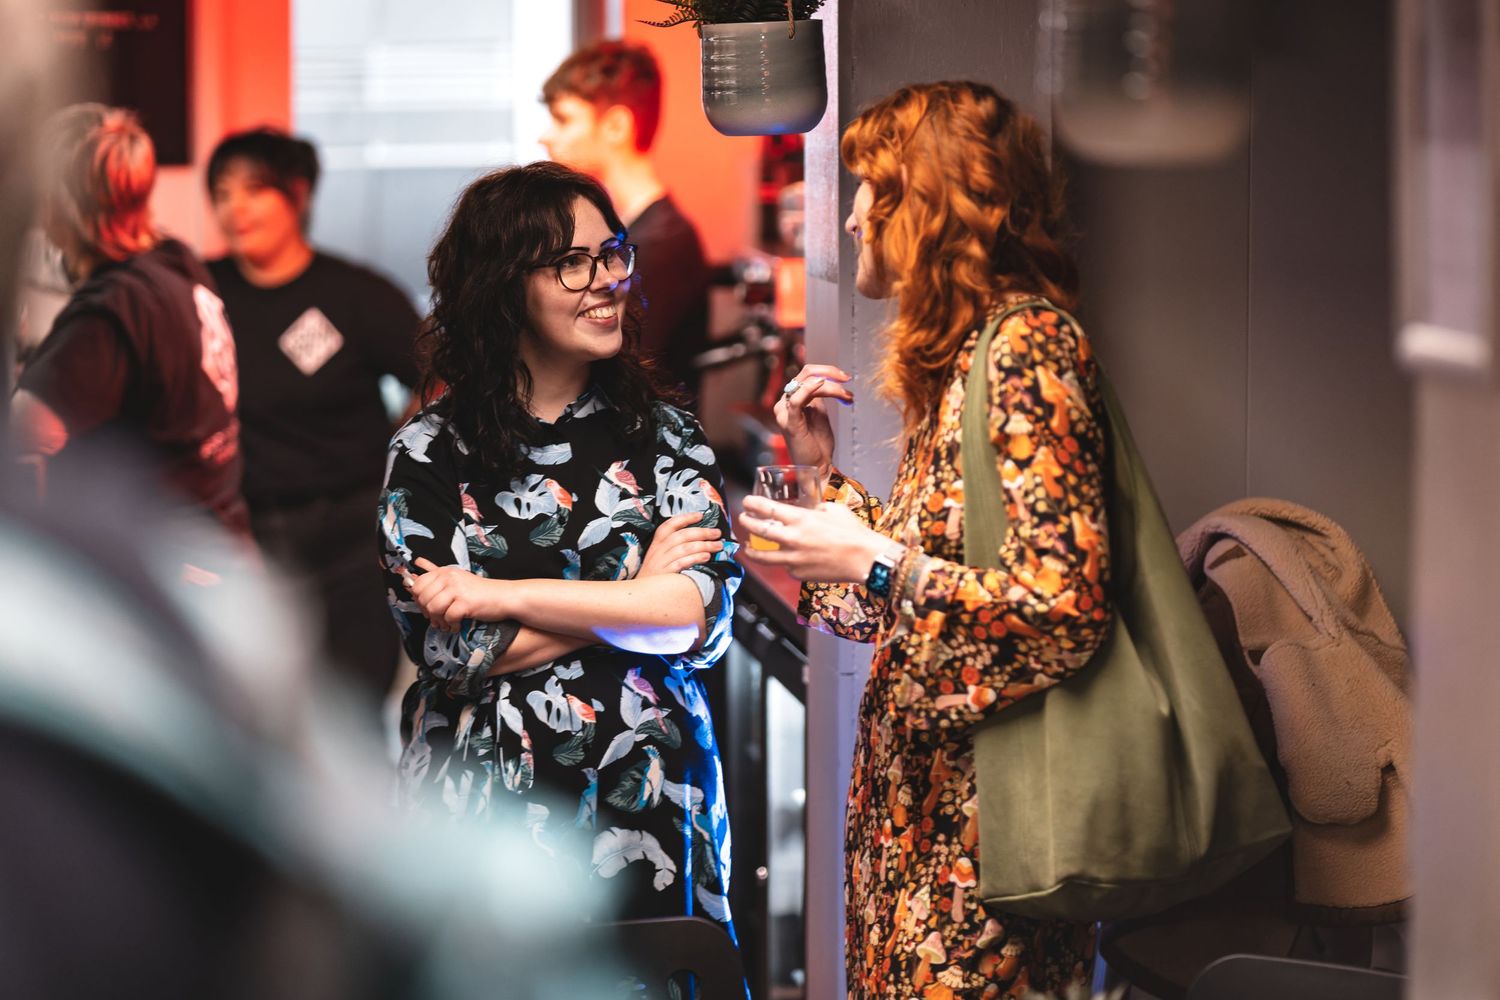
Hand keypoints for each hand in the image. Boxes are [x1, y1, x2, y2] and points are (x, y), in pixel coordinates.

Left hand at [402, 556, 511, 630]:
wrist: (504, 596)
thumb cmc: (480, 591)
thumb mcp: (457, 577)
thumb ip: (436, 571)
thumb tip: (418, 562)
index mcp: (445, 572)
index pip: (418, 585)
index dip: (420, 600)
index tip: (429, 607)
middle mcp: (449, 578)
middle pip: (423, 599)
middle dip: (428, 613)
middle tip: (439, 618)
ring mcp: (457, 589)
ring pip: (433, 609)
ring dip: (439, 620)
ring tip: (447, 623)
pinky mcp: (465, 603)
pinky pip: (448, 617)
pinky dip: (452, 625)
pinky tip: (457, 625)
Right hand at [639, 513, 725, 576]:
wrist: (639, 595)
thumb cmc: (655, 575)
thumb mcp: (658, 557)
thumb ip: (673, 547)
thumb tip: (698, 538)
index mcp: (656, 543)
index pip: (670, 525)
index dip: (685, 518)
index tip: (701, 515)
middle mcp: (658, 550)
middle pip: (682, 535)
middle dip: (702, 532)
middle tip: (717, 533)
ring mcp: (661, 563)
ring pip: (685, 548)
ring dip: (704, 545)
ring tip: (718, 546)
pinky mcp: (665, 575)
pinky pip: (682, 563)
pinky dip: (696, 558)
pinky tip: (707, 557)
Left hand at [737, 495, 890, 582]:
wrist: (865, 559)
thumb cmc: (853, 533)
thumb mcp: (834, 510)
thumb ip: (816, 509)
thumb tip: (810, 509)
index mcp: (801, 519)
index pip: (767, 508)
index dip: (752, 504)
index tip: (747, 502)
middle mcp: (793, 538)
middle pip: (758, 530)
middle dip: (747, 523)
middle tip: (743, 520)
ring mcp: (794, 559)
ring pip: (763, 556)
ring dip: (752, 550)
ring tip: (747, 548)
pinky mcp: (799, 574)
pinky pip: (786, 567)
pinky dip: (784, 562)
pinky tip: (787, 558)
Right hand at [774, 364, 852, 478]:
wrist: (817, 466)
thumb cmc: (818, 444)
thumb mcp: (819, 414)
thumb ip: (819, 397)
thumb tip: (828, 381)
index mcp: (792, 399)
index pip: (807, 374)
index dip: (827, 371)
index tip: (845, 378)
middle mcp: (784, 403)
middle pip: (805, 374)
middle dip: (829, 373)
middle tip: (846, 379)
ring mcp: (784, 412)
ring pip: (805, 384)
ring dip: (830, 386)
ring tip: (846, 395)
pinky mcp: (789, 422)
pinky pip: (796, 400)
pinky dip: (809, 389)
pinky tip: (822, 384)